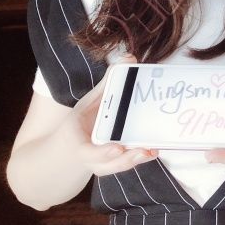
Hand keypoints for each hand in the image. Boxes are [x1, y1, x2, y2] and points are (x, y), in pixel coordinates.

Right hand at [57, 53, 158, 175]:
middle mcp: (91, 158)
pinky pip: (127, 163)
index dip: (102, 152)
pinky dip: (141, 158)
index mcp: (78, 142)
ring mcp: (104, 165)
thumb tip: (129, 58)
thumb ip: (108, 82)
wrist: (69, 148)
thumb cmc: (82, 122)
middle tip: (142, 151)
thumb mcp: (89, 101)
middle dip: (125, 159)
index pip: (87, 152)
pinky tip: (155, 148)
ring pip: (119, 167)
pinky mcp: (116, 164)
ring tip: (152, 150)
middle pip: (107, 165)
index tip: (116, 148)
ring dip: (136, 159)